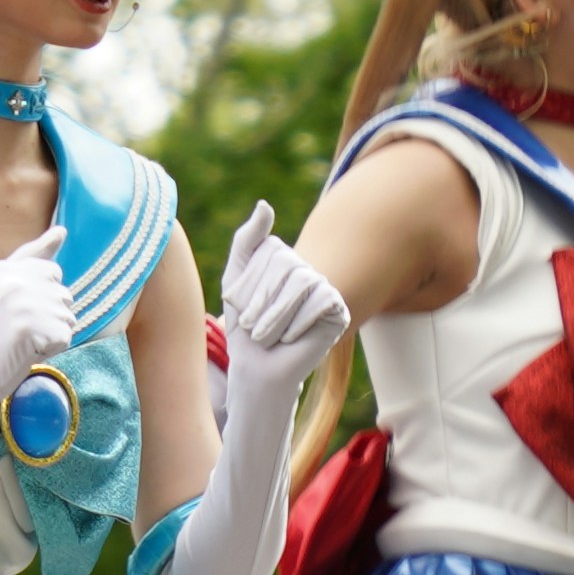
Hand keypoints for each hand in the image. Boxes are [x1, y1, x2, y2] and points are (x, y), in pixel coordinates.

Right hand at [0, 236, 73, 399]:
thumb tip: (62, 230)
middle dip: (49, 317)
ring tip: (22, 341)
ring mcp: (21, 303)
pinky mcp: (29, 327)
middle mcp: (12, 280)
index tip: (15, 313)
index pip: (52, 273)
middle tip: (18, 331)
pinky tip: (26, 352)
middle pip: (64, 296)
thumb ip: (32, 258)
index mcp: (4, 268)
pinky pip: (65, 337)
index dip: (42, 298)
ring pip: (67, 317)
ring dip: (51, 335)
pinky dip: (52, 350)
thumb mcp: (1, 287)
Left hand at [213, 206, 350, 378]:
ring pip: (302, 282)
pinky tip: (292, 338)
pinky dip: (298, 324)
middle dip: (262, 301)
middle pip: (286, 264)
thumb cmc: (244, 327)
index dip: (250, 282)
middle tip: (254, 328)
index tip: (241, 308)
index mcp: (282, 257)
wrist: (258, 369)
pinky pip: (320, 301)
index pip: (270, 251)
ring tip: (268, 336)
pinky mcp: (338, 309)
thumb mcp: (235, 280)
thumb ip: (246, 241)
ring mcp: (325, 287)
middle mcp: (306, 268)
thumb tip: (265, 205)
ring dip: (276, 316)